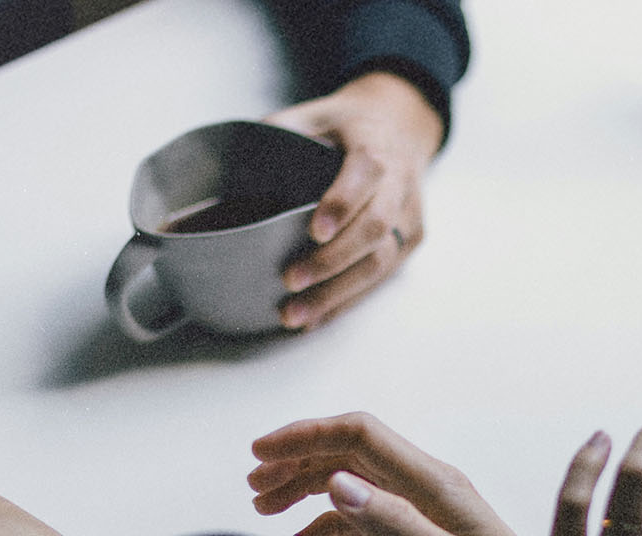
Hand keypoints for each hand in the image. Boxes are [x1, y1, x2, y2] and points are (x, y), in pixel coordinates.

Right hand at [249, 413, 538, 535]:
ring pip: (353, 481)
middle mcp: (427, 488)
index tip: (260, 452)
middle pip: (350, 452)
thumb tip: (338, 483)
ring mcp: (423, 511)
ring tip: (267, 507)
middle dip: (298, 459)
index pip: (360, 435)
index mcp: (435, 484)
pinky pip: (365, 515)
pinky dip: (330, 521)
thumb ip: (395, 526)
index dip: (306, 435)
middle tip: (253, 485)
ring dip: (308, 486)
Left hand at [265, 71, 444, 330]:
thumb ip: (280, 130)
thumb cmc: (348, 125)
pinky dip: (348, 300)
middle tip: (291, 280)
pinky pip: (382, 277)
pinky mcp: (411, 239)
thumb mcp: (315, 112)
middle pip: (375, 228)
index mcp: (375, 145)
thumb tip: (230, 161)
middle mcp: (399, 183)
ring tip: (297, 314)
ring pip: (381, 261)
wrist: (401, 125)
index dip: (342, 204)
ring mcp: (409, 215)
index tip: (313, 231)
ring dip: (338, 293)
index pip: (366, 174)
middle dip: (332, 260)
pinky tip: (318, 317)